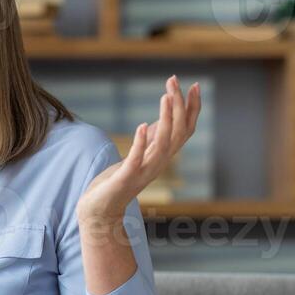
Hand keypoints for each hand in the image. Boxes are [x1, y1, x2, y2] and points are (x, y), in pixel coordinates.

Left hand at [78, 74, 200, 225]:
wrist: (100, 212)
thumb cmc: (118, 183)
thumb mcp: (138, 155)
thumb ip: (152, 139)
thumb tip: (165, 117)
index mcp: (162, 157)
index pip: (186, 130)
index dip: (192, 109)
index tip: (194, 85)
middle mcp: (158, 164)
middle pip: (179, 133)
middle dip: (179, 106)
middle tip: (174, 81)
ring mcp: (144, 172)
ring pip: (164, 144)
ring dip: (166, 119)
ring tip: (166, 96)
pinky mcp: (126, 178)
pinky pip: (137, 159)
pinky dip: (142, 142)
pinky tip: (143, 125)